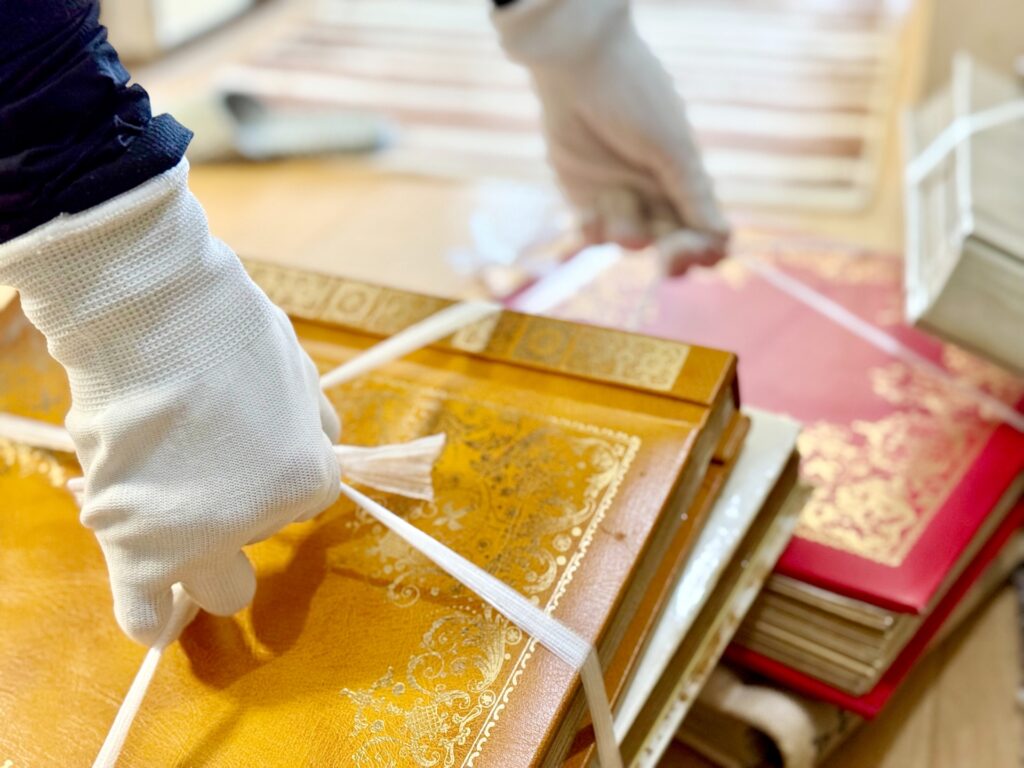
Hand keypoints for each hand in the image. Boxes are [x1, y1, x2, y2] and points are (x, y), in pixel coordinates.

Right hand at [0, 162, 339, 644]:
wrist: (145, 314)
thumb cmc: (224, 330)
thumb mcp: (295, 370)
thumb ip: (311, 421)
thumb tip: (318, 440)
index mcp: (307, 478)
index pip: (307, 502)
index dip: (278, 475)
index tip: (250, 448)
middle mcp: (256, 519)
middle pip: (265, 544)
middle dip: (247, 525)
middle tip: (216, 489)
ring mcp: (192, 537)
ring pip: (218, 590)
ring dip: (205, 565)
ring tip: (177, 533)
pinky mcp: (131, 545)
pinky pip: (146, 616)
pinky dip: (155, 618)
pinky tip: (160, 614)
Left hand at [493, 0, 729, 274]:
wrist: (580, 69)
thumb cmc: (637, 98)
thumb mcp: (672, 147)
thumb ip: (692, 195)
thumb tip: (724, 238)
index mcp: (686, 182)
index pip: (705, 231)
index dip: (707, 250)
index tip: (702, 251)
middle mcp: (657, 196)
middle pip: (672, 246)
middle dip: (673, 255)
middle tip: (668, 254)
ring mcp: (621, 200)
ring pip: (630, 243)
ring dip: (626, 230)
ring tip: (615, 202)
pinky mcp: (585, 200)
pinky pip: (593, 234)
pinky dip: (593, 231)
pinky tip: (590, 215)